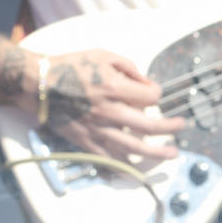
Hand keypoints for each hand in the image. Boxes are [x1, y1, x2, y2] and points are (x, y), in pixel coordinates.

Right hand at [38, 48, 184, 162]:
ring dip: (155, 153)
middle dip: (169, 127)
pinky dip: (126, 167)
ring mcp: (98, 131)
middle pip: (148, 126)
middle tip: (181, 127)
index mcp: (114, 87)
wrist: (40, 85)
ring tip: (170, 154)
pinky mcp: (86, 143)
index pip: (150, 96)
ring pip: (133, 149)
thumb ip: (128, 66)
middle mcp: (109, 112)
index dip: (157, 93)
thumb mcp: (103, 54)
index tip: (155, 92)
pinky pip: (110, 160)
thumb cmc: (72, 66)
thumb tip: (146, 82)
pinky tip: (138, 168)